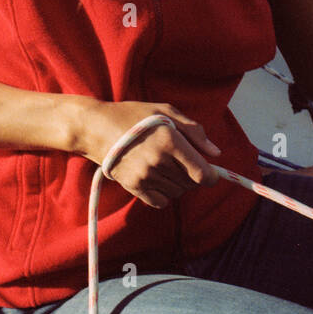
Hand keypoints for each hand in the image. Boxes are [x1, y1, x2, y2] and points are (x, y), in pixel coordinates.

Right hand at [79, 100, 220, 208]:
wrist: (97, 128)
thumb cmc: (134, 116)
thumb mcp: (165, 111)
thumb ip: (194, 132)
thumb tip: (216, 153)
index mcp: (169, 140)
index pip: (202, 173)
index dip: (212, 176)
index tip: (211, 174)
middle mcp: (158, 161)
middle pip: (191, 184)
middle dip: (194, 176)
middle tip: (184, 162)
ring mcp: (145, 176)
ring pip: (177, 193)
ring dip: (179, 184)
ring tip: (168, 167)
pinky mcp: (134, 187)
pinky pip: (161, 202)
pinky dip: (165, 194)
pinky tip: (159, 178)